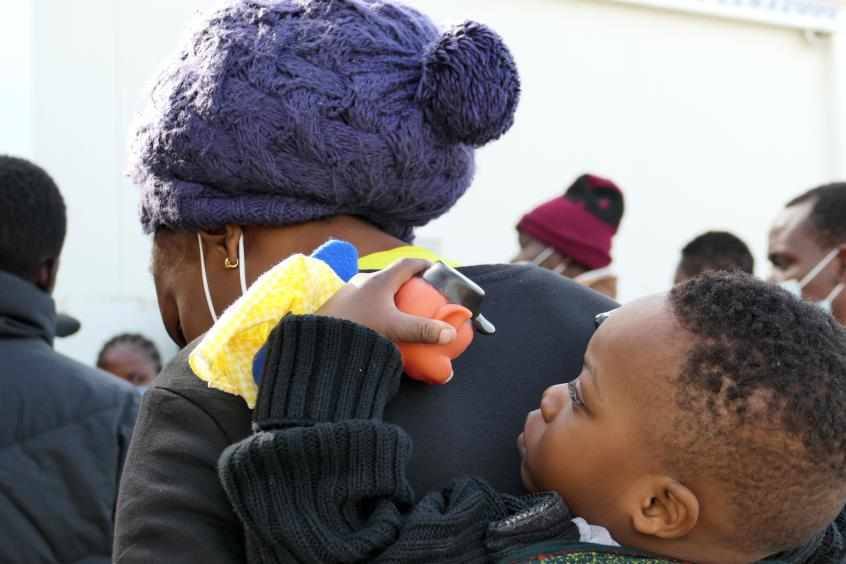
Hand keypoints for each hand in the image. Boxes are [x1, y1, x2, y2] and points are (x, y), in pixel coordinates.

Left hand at [317, 259, 456, 344]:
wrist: (318, 340)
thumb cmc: (358, 328)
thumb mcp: (395, 329)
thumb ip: (423, 330)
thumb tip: (450, 333)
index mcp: (380, 280)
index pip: (407, 263)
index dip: (424, 264)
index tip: (435, 270)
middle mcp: (364, 282)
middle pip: (392, 276)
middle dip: (409, 283)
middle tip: (422, 295)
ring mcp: (350, 294)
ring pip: (376, 290)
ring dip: (390, 296)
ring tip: (402, 312)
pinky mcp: (340, 307)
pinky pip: (364, 302)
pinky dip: (377, 308)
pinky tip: (379, 324)